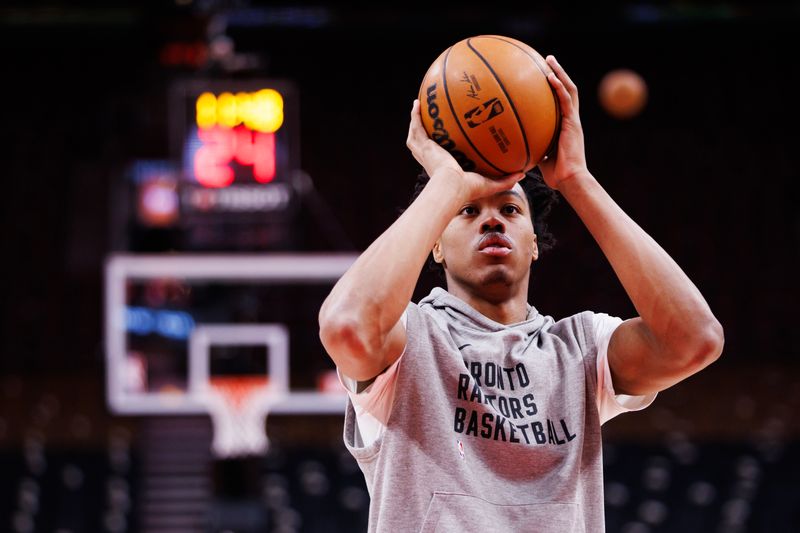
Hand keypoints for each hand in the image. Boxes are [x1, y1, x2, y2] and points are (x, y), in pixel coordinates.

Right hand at [406, 99, 522, 202]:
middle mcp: (431, 159)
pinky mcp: (423, 146)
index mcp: (444, 167)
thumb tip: (523, 173)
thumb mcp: (490, 183)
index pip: (440, 154)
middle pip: (423, 143)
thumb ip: (506, 178)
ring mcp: (425, 152)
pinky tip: (417, 103)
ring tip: (418, 105)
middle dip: (424, 132)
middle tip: (428, 120)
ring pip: (416, 134)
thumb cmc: (468, 189)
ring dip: (415, 120)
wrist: (453, 186)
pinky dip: (415, 115)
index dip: (440, 146)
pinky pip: (417, 127)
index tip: (445, 137)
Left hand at [538, 55, 589, 189]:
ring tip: (549, 60)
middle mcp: (571, 119)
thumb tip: (513, 147)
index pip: (560, 101)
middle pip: (566, 90)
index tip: (543, 75)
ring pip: (569, 89)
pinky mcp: (573, 123)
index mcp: (565, 126)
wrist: (569, 179)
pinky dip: (559, 87)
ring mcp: (573, 120)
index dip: (554, 87)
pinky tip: (550, 77)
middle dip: (558, 73)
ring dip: (559, 73)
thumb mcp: (540, 157)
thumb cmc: (555, 174)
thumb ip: (531, 148)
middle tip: (547, 60)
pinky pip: (565, 100)